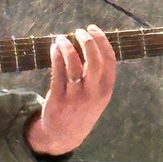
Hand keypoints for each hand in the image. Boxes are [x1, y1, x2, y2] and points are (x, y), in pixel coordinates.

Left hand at [25, 25, 115, 155]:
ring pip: (73, 64)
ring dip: (67, 47)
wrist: (65, 134)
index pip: (109, 59)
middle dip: (87, 41)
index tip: (92, 28)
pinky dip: (56, 56)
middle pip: (94, 60)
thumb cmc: (82, 107)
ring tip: (61, 39)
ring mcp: (75, 96)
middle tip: (79, 31)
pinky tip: (54, 48)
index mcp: (106, 89)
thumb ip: (97, 72)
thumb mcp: (97, 94)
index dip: (101, 40)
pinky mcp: (58, 99)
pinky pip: (57, 72)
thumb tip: (90, 41)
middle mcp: (93, 92)